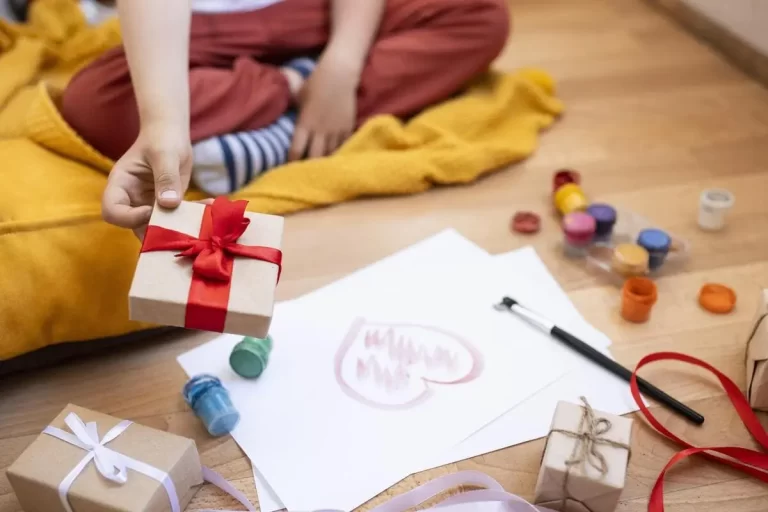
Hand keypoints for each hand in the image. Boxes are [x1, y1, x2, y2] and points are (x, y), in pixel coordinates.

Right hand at [102, 124, 192, 238]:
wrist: (171, 135)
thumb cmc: (161, 139)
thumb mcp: (165, 155)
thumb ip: (166, 177)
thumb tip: (169, 204)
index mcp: (121, 185)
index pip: (112, 212)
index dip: (129, 218)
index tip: (151, 211)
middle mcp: (132, 199)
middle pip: (135, 227)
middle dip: (157, 232)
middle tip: (180, 228)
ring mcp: (149, 205)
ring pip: (157, 228)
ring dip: (178, 229)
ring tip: (198, 220)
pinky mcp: (167, 207)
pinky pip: (176, 219)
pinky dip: (192, 217)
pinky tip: (209, 205)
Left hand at [289, 50, 359, 160]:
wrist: (340, 75)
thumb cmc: (316, 82)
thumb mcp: (298, 95)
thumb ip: (292, 108)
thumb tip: (281, 112)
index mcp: (305, 123)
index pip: (296, 150)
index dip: (292, 162)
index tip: (289, 168)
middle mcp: (320, 130)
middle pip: (314, 157)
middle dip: (309, 167)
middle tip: (306, 173)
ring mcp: (336, 131)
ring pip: (330, 154)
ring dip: (325, 162)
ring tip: (321, 170)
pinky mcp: (348, 128)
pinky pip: (343, 147)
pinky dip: (338, 153)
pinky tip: (335, 159)